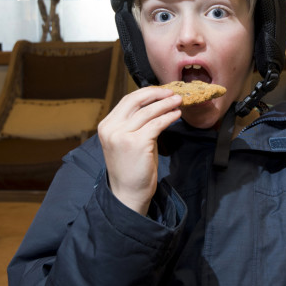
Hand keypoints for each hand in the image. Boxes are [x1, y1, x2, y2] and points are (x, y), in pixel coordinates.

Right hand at [98, 87, 182, 214]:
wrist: (128, 193)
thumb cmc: (131, 168)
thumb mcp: (128, 141)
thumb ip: (137, 123)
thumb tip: (156, 105)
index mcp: (106, 126)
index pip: (127, 101)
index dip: (146, 93)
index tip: (161, 91)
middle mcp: (111, 128)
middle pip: (135, 101)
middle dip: (156, 94)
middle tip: (172, 92)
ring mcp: (122, 135)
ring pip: (148, 111)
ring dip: (166, 104)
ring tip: (178, 101)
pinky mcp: (136, 143)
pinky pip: (157, 124)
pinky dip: (168, 117)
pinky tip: (176, 115)